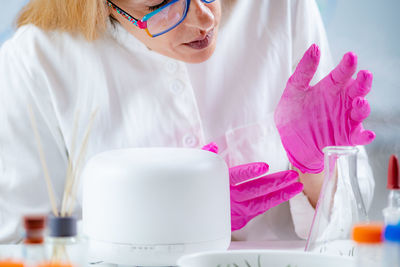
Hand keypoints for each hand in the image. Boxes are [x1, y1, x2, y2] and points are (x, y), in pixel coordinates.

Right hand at [202, 142, 302, 230]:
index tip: (264, 167)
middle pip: (256, 190)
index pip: (237, 177)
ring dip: (281, 194)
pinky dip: (271, 202)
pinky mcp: (240, 219)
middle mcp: (229, 198)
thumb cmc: (196, 193)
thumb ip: (205, 157)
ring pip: (262, 202)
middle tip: (292, 176)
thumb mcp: (195, 171)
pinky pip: (259, 210)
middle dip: (276, 183)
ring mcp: (236, 210)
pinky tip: (283, 195)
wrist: (192, 219)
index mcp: (220, 184)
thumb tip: (213, 146)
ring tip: (296, 186)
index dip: (250, 172)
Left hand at [274, 44, 374, 173]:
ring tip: (359, 101)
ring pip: (361, 111)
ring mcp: (346, 119)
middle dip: (363, 82)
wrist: (288, 142)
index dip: (347, 65)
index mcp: (330, 88)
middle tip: (364, 74)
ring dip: (363, 106)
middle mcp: (342, 102)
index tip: (350, 56)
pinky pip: (358, 137)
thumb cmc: (292, 114)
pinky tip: (367, 134)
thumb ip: (303, 71)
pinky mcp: (346, 138)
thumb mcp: (293, 91)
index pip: (342, 73)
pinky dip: (364, 136)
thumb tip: (314, 48)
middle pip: (358, 89)